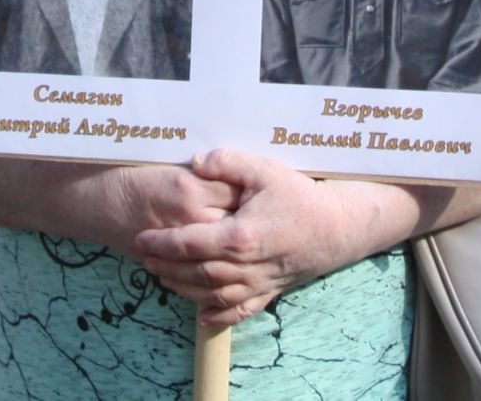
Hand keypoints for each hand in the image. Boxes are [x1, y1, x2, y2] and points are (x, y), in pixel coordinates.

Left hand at [133, 151, 365, 325]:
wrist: (339, 227)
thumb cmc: (300, 196)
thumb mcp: (263, 170)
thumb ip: (226, 163)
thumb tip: (194, 162)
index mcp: (240, 236)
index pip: (190, 243)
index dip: (162, 242)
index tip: (141, 238)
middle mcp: (247, 266)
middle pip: (196, 272)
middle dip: (167, 267)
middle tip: (144, 259)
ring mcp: (259, 282)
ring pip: (213, 294)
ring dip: (185, 289)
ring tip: (163, 278)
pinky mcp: (271, 291)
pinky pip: (241, 311)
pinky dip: (219, 317)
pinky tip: (201, 317)